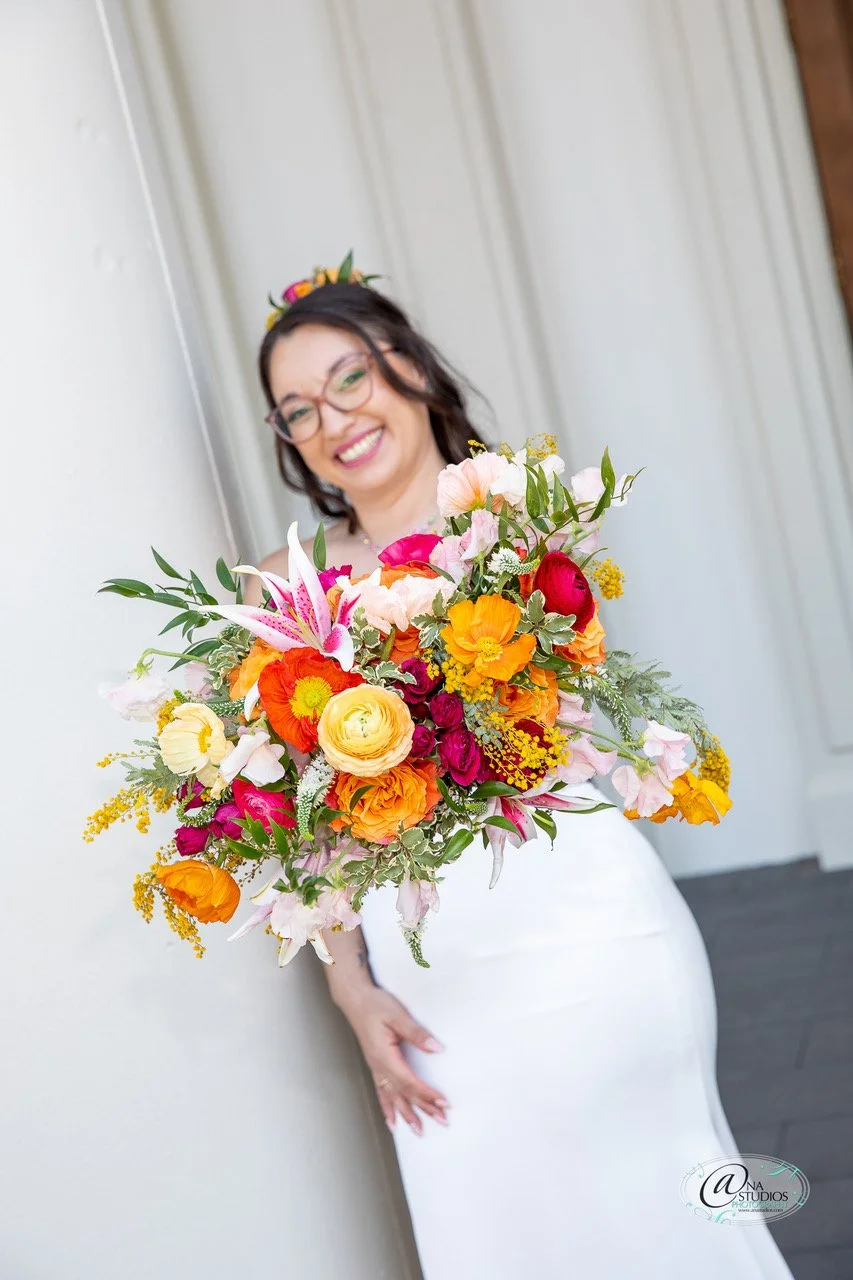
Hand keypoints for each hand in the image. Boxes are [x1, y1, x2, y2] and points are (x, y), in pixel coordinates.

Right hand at [342, 985, 449, 1134]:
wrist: (355, 999)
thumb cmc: (374, 1005)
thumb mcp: (397, 1015)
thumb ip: (417, 1033)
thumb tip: (436, 1048)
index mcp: (384, 1056)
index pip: (410, 1082)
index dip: (427, 1094)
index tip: (443, 1103)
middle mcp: (379, 1066)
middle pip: (404, 1093)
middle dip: (423, 1108)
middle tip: (441, 1120)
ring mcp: (376, 1067)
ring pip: (393, 1097)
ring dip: (407, 1114)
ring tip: (418, 1130)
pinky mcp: (375, 1065)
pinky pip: (381, 1092)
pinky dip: (387, 1108)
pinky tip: (391, 1120)